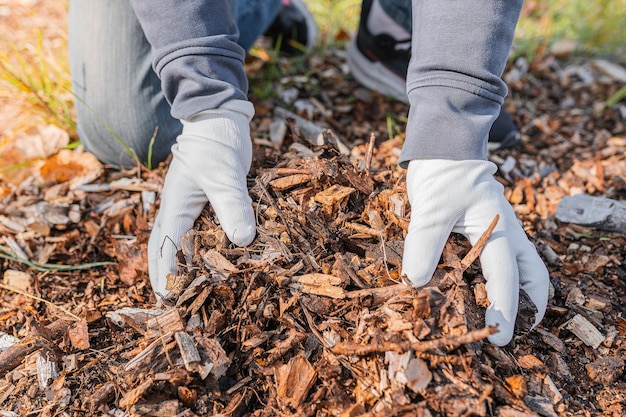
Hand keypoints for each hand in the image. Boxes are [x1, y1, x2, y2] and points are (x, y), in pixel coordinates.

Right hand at [148, 100, 256, 300]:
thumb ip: (231, 205)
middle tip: (178, 307)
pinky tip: (221, 262)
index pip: (164, 250)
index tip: (171, 304)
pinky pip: (204, 233)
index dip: (166, 278)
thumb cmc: (215, 144)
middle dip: (169, 279)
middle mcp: (179, 212)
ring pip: (184, 244)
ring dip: (186, 267)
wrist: (221, 120)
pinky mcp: (209, 205)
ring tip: (196, 293)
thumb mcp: (223, 175)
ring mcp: (193, 209)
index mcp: (174, 208)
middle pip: (167, 252)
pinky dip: (208, 250)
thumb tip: (243, 241)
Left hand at [402, 159, 548, 345]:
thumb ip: (424, 243)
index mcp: (499, 228)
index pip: (506, 275)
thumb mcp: (431, 209)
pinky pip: (503, 260)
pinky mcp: (487, 231)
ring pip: (524, 268)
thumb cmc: (441, 175)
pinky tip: (482, 293)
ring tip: (506, 319)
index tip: (499, 336)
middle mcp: (507, 232)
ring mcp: (501, 231)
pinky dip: (502, 280)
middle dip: (529, 306)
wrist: (443, 148)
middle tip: (515, 332)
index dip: (504, 307)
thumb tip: (416, 282)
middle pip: (533, 275)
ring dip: (520, 294)